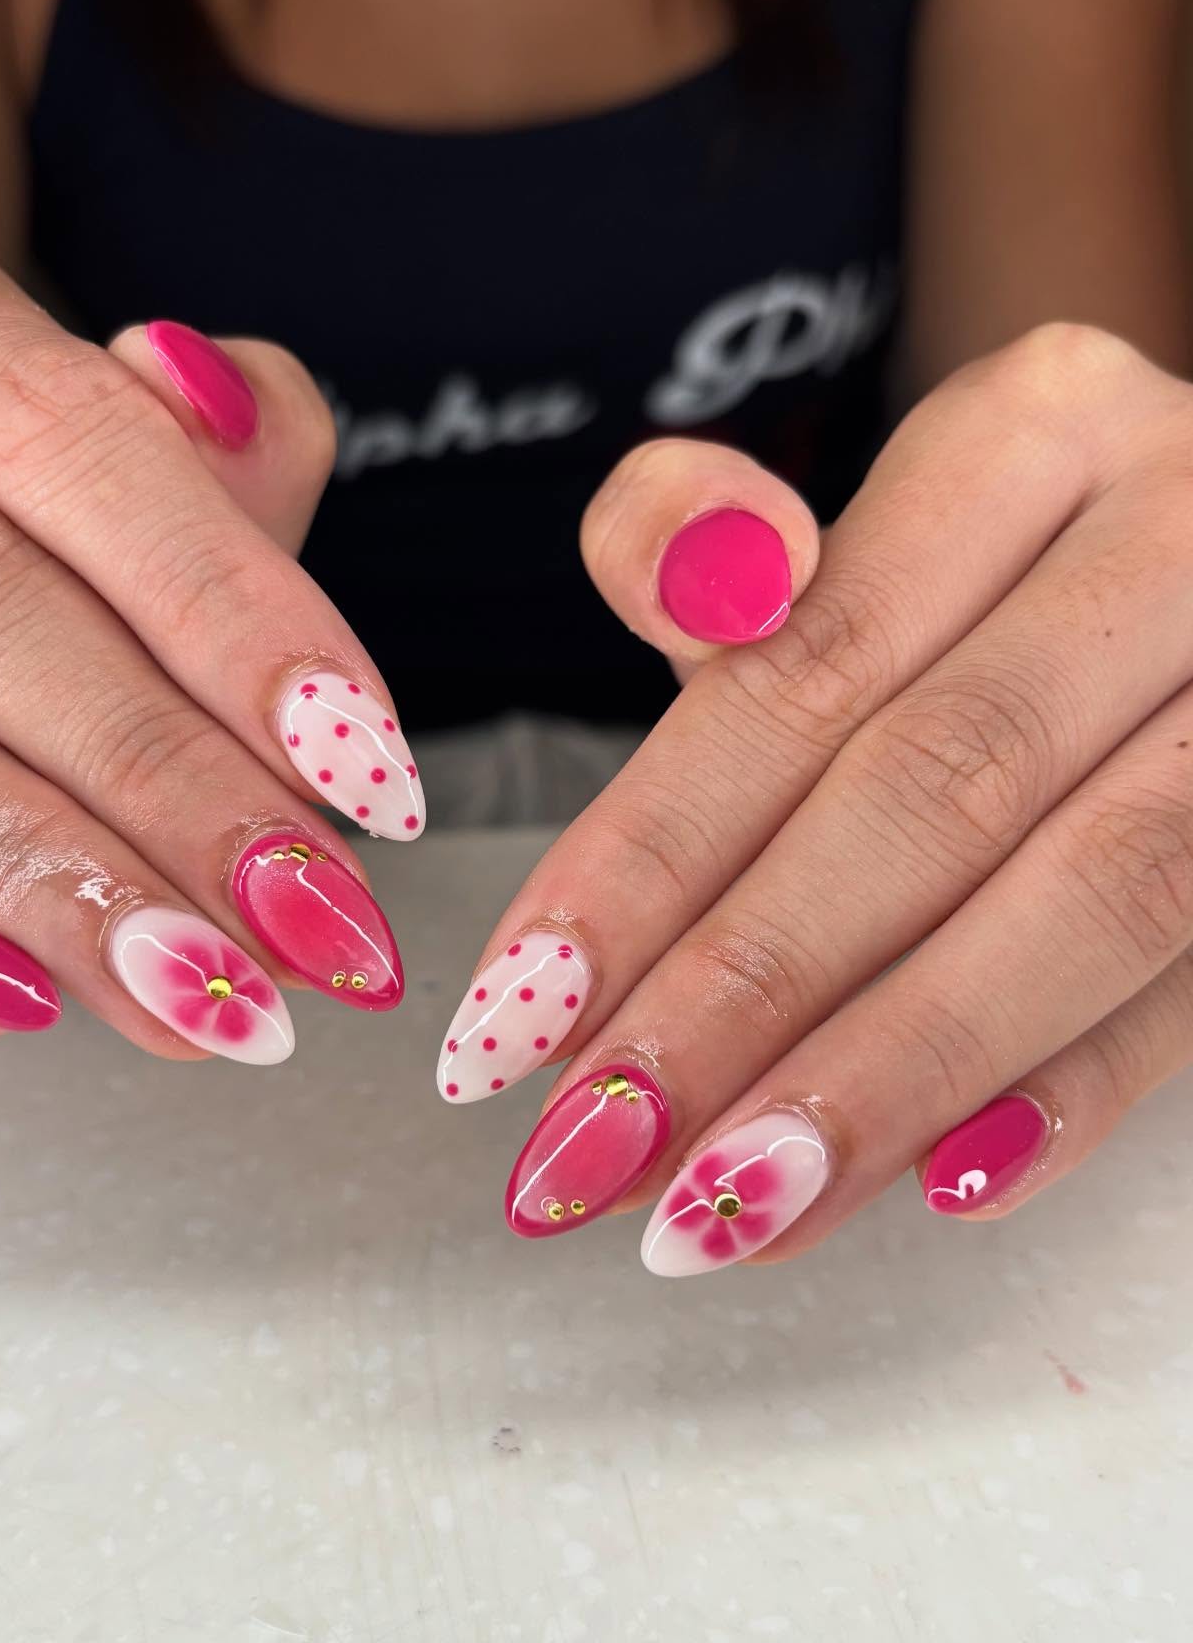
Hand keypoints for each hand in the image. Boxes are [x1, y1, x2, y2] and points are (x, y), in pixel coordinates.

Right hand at [0, 224, 422, 1057]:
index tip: (359, 762)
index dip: (225, 606)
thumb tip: (242, 409)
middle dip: (159, 778)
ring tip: (193, 991)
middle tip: (302, 918)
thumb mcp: (106, 456)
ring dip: (41, 879)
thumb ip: (208, 448)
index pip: (69, 436)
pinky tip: (12, 997)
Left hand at [441, 325, 1192, 1267]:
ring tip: (728, 1206)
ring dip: (893, 1070)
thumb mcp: (849, 535)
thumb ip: (695, 544)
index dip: (644, 860)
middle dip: (747, 992)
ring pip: (1094, 890)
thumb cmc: (994, 585)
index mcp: (1031, 435)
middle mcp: (1180, 531)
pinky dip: (1077, 1085)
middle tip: (598, 1145)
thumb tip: (700, 584)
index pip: (800, 673)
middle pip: (935, 787)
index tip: (516, 1015)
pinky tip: (946, 1184)